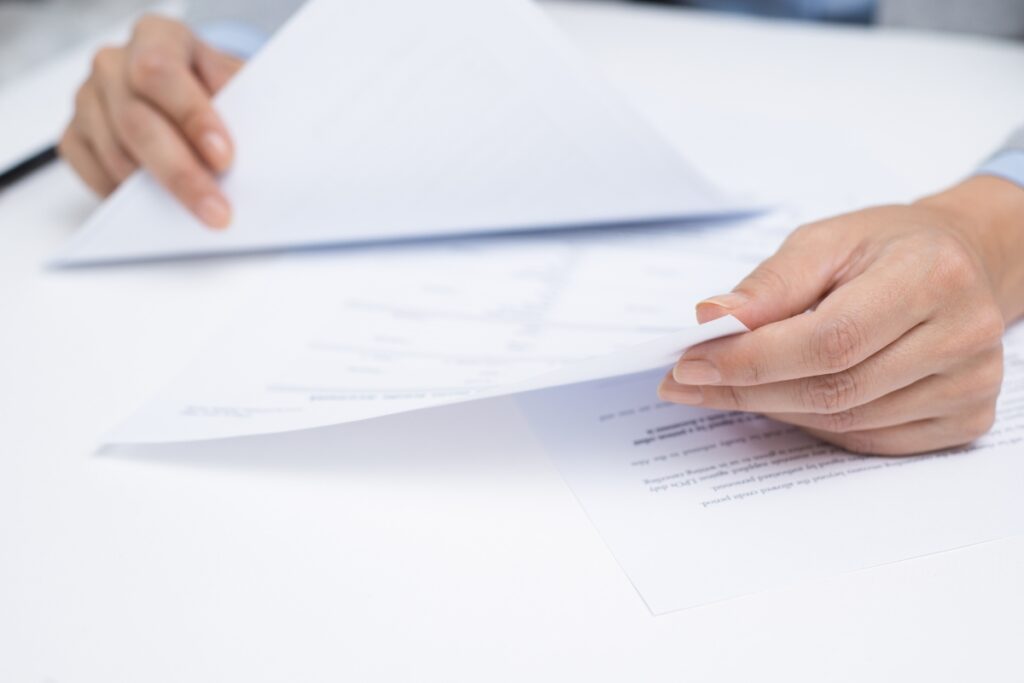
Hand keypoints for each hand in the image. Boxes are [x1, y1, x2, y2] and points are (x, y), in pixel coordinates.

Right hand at [58, 15, 244, 227]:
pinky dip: (128, 196)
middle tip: (216, 211)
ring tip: (198, 216)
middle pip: (135, 120)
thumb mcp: (241, 85)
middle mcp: (114, 63)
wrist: (194, 99)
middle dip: (181, 173)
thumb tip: (263, 154)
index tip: (224, 159)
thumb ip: (245, 107)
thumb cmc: (219, 91)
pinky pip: (94, 173)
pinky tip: (161, 208)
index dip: (192, 117)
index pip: (161, 71)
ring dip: (158, 192)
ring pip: (115, 154)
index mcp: (156, 37)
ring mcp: (88, 100)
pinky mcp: (76, 136)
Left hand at [659, 176, 1023, 455]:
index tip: (690, 365)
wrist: (962, 262)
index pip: (828, 340)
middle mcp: (963, 334)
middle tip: (690, 384)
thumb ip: (770, 284)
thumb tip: (711, 320)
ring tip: (729, 389)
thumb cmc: (888, 248)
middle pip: (834, 389)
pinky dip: (815, 427)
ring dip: (774, 411)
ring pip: (846, 423)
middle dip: (748, 390)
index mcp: (931, 277)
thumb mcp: (826, 241)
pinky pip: (870, 442)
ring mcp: (970, 384)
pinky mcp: (967, 418)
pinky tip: (781, 402)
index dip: (752, 360)